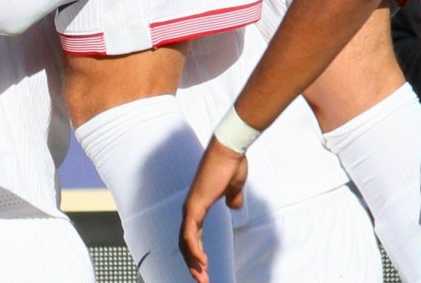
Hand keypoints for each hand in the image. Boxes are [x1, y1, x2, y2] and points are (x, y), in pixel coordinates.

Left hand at [180, 139, 248, 282]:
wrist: (229, 150)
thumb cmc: (231, 164)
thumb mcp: (234, 187)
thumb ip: (233, 198)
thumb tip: (234, 205)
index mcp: (199, 204)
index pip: (193, 234)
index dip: (197, 253)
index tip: (205, 270)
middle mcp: (191, 207)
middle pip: (186, 241)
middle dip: (193, 264)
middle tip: (202, 282)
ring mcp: (191, 205)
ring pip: (185, 240)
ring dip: (193, 262)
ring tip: (202, 279)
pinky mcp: (195, 203)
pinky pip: (191, 232)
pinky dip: (194, 249)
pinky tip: (202, 262)